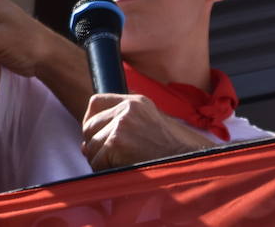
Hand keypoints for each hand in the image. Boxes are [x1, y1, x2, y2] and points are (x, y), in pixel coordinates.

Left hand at [80, 93, 212, 169]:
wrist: (189, 166)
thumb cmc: (170, 154)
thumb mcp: (149, 128)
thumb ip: (119, 129)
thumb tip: (85, 146)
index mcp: (135, 103)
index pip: (96, 102)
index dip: (91, 121)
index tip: (95, 135)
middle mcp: (127, 109)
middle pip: (89, 125)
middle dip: (95, 145)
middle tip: (108, 158)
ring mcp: (121, 125)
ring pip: (91, 145)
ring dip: (100, 160)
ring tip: (118, 167)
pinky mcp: (117, 142)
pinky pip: (97, 160)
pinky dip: (103, 171)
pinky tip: (120, 172)